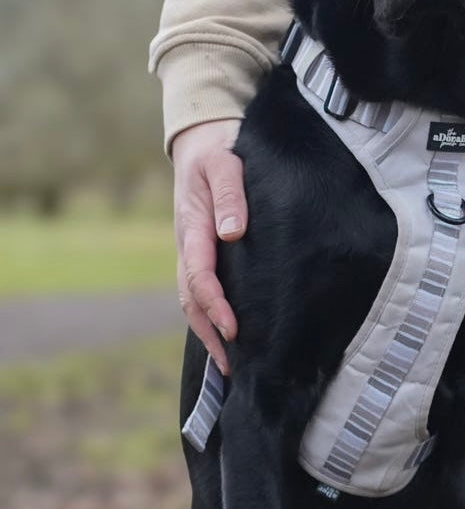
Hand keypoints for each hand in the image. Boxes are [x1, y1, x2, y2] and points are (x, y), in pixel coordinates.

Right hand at [172, 119, 246, 373]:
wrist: (202, 144)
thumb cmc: (219, 153)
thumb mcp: (226, 164)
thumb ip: (230, 195)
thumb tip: (231, 233)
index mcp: (193, 227)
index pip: (200, 276)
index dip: (215, 305)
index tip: (234, 329)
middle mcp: (187, 245)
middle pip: (190, 299)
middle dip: (209, 332)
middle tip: (232, 364)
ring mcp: (190, 251)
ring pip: (191, 299)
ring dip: (207, 331)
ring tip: (230, 363)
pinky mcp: (199, 253)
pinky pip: (199, 290)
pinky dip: (209, 316)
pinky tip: (228, 335)